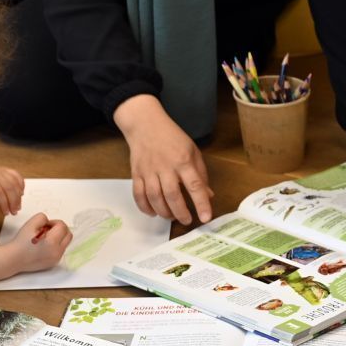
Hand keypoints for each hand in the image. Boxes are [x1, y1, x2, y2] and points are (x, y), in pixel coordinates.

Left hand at [0, 164, 24, 215]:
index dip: (3, 203)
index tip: (5, 213)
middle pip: (8, 187)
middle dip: (13, 201)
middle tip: (14, 212)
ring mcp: (1, 170)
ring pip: (14, 182)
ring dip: (18, 196)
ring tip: (18, 207)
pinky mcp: (6, 169)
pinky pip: (17, 175)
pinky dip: (21, 184)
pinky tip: (21, 194)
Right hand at [1, 212, 72, 274]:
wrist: (14, 259)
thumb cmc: (21, 242)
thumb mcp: (30, 223)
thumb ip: (43, 218)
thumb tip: (50, 223)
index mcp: (52, 242)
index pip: (62, 226)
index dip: (54, 222)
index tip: (45, 225)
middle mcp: (57, 252)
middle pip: (68, 235)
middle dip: (60, 229)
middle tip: (48, 229)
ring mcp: (56, 258)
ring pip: (65, 243)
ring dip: (58, 237)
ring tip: (44, 238)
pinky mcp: (54, 263)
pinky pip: (60, 250)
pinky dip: (55, 245)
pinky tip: (44, 245)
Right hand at [114, 95, 212, 223]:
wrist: (145, 124)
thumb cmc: (172, 138)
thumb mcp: (193, 151)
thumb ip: (201, 174)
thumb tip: (208, 195)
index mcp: (183, 160)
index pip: (195, 185)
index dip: (201, 203)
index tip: (206, 217)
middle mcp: (166, 167)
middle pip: (172, 195)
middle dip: (181, 213)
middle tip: (187, 220)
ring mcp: (149, 170)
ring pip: (155, 197)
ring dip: (164, 212)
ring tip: (171, 216)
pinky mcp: (136, 173)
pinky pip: (138, 195)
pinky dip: (145, 207)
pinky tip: (153, 212)